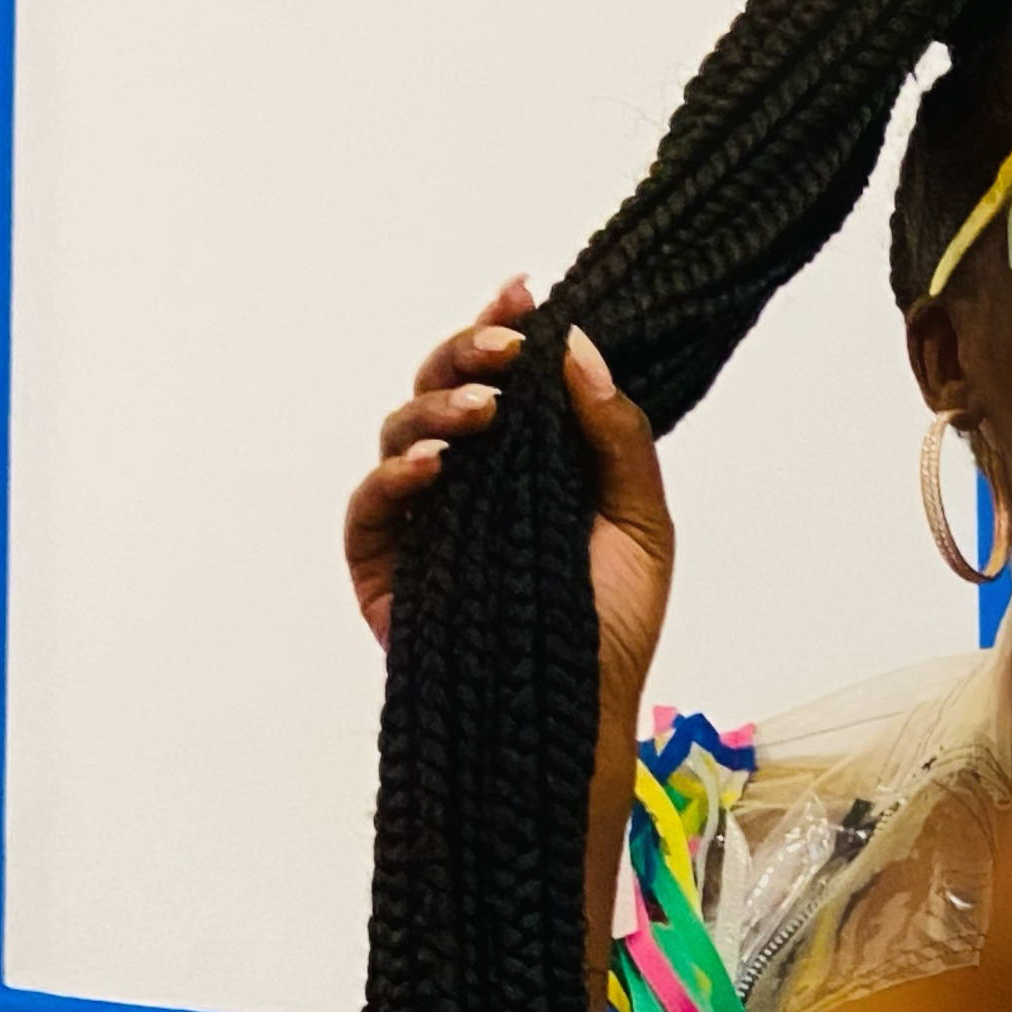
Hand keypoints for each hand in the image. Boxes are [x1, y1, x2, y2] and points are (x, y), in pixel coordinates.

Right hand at [344, 271, 676, 742]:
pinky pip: (369, 508)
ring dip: (438, 408)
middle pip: (442, 388)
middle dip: (467, 353)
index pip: (503, 378)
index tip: (526, 295)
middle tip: (505, 348)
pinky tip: (433, 467)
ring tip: (482, 415)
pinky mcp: (384, 569)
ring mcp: (421, 522)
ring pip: (400, 431)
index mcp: (527, 461)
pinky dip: (393, 478)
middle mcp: (469, 480)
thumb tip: (579, 347)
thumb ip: (616, 436)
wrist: (580, 716)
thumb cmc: (612, 629)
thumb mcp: (642, 525)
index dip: (504, 327)